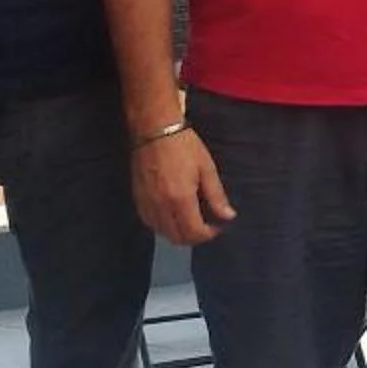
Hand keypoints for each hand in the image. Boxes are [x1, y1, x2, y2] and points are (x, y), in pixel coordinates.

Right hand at [132, 128, 234, 246]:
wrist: (154, 129)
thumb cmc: (184, 146)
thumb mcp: (207, 168)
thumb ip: (216, 196)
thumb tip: (228, 216)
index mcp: (181, 199)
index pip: (194, 232)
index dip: (208, 234)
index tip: (216, 226)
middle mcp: (162, 206)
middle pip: (177, 237)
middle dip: (194, 237)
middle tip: (205, 226)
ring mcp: (147, 203)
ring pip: (162, 232)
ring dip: (178, 233)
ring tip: (190, 221)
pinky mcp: (138, 198)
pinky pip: (149, 222)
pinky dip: (162, 226)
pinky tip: (171, 217)